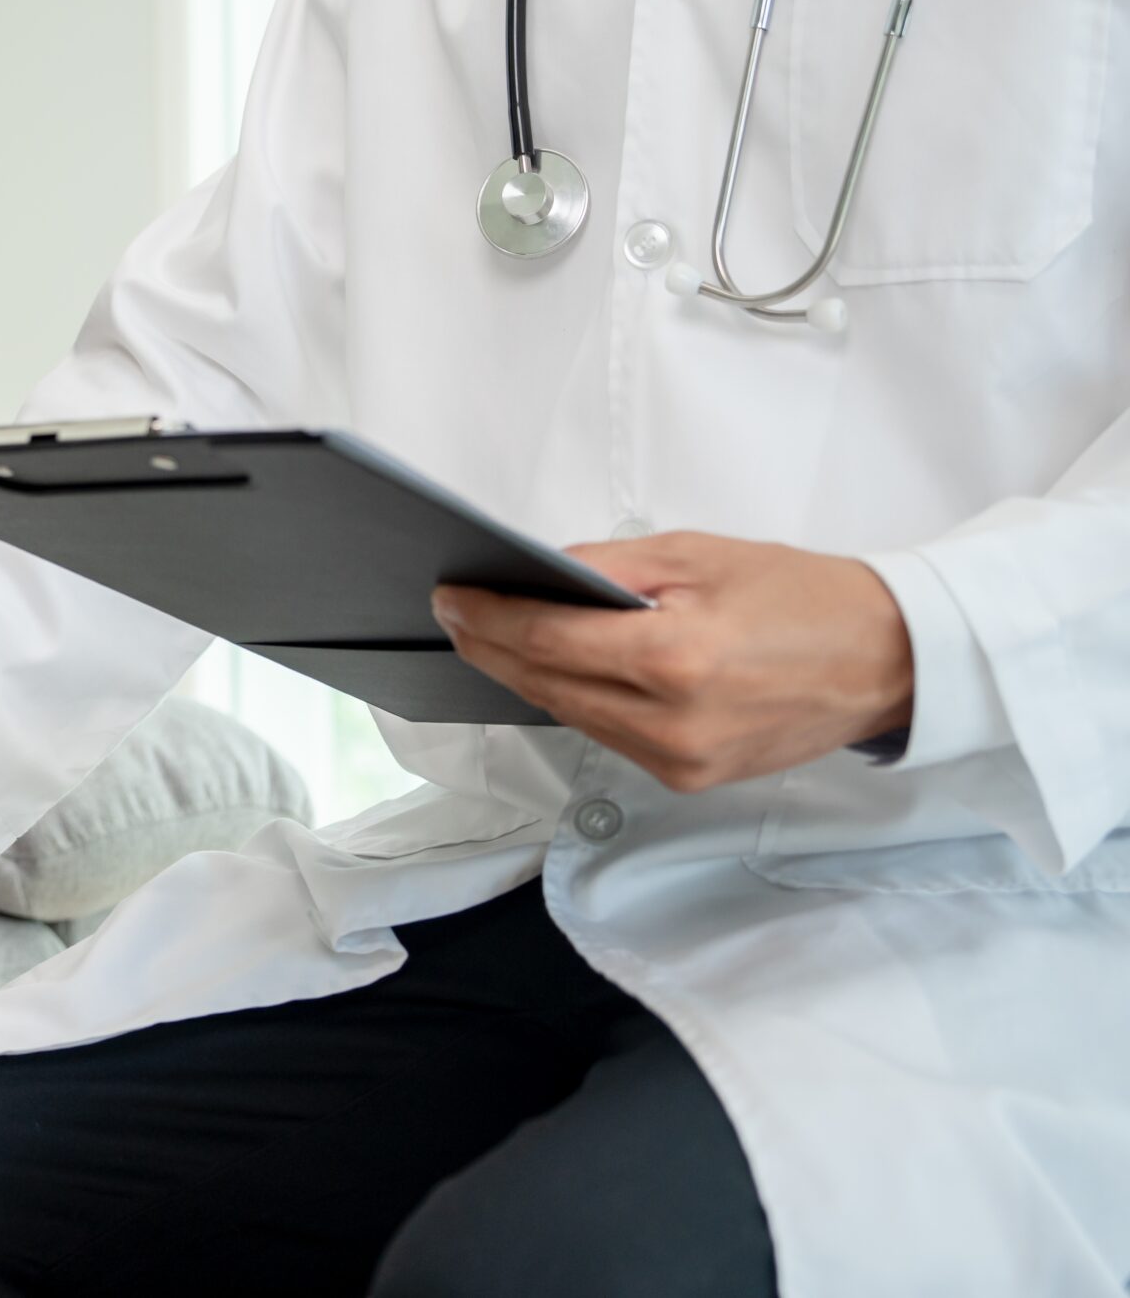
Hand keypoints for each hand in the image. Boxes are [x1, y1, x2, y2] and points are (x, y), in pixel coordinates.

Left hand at [432, 531, 914, 792]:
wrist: (888, 662)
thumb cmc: (805, 598)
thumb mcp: (699, 556)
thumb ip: (607, 568)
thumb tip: (536, 574)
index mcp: (676, 660)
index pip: (548, 641)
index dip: (488, 618)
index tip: (449, 596)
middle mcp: (672, 724)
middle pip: (546, 685)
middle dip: (491, 647)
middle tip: (454, 612)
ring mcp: (681, 762)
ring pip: (570, 715)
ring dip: (526, 677)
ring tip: (489, 636)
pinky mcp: (690, 780)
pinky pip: (608, 736)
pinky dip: (575, 701)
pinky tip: (551, 671)